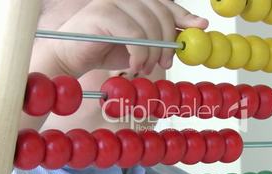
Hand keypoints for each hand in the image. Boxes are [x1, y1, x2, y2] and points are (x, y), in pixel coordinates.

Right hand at [33, 0, 208, 75]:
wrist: (71, 57)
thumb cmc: (106, 50)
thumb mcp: (142, 43)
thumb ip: (165, 34)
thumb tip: (197, 26)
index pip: (166, 3)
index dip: (184, 15)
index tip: (200, 27)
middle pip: (162, 13)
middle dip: (168, 42)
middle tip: (165, 63)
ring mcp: (113, 0)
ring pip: (149, 26)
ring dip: (152, 53)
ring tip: (145, 68)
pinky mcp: (102, 12)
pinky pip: (134, 35)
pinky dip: (140, 55)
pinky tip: (135, 66)